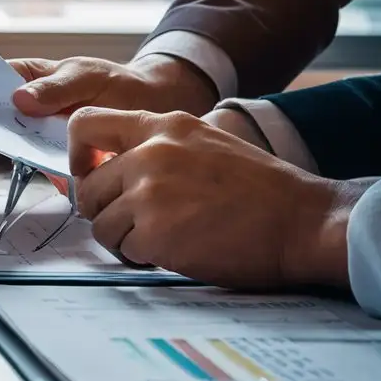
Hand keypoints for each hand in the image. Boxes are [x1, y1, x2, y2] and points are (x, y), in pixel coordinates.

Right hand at [13, 54, 218, 189]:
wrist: (153, 109)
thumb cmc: (118, 84)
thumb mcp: (88, 77)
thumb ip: (56, 88)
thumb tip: (19, 99)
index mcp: (28, 78)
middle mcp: (29, 110)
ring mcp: (41, 137)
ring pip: (20, 149)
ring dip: (26, 155)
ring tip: (38, 153)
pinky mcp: (58, 161)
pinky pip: (47, 171)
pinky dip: (55, 175)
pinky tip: (67, 173)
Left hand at [68, 108, 368, 290]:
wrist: (302, 221)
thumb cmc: (261, 190)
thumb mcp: (205, 143)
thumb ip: (158, 146)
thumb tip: (112, 166)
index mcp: (164, 126)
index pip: (86, 124)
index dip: (78, 156)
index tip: (90, 175)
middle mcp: (151, 153)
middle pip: (87, 186)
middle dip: (103, 210)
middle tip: (132, 222)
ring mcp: (150, 193)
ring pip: (101, 223)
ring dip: (124, 238)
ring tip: (162, 238)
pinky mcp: (156, 232)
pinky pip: (125, 249)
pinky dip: (143, 256)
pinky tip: (175, 251)